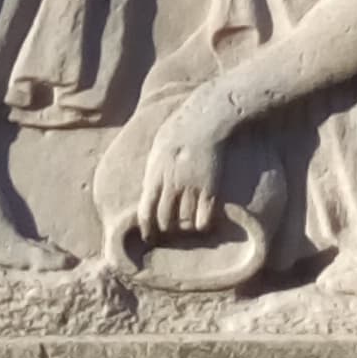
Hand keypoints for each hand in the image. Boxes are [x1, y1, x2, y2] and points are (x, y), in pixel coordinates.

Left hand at [136, 82, 240, 244]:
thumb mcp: (157, 150)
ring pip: (184, 223)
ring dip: (185, 229)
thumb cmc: (179, 130)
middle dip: (166, 230)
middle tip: (170, 232)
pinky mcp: (210, 189)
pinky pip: (204, 219)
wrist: (206, 120)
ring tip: (187, 227)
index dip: (147, 228)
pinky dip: (202, 226)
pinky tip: (203, 223)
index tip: (148, 236)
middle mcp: (172, 184)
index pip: (146, 211)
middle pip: (165, 220)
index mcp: (155, 175)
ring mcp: (192, 188)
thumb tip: (149, 191)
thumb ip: (153, 172)